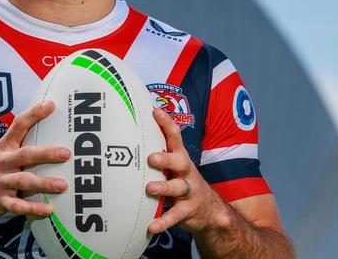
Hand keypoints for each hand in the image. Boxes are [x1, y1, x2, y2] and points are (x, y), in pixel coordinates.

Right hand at [0, 101, 69, 219]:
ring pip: (23, 181)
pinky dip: (32, 208)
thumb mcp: (0, 150)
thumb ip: (20, 141)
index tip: (50, 105)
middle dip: (46, 153)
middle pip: (25, 155)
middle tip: (66, 153)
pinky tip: (48, 209)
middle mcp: (2, 161)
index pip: (19, 125)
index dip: (34, 114)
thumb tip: (48, 127)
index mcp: (4, 146)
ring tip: (62, 185)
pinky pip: (17, 205)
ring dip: (44, 183)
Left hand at [146, 107, 224, 233]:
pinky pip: (175, 216)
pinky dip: (163, 221)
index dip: (166, 123)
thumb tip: (128, 132)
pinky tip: (151, 225)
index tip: (155, 111)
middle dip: (166, 158)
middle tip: (151, 158)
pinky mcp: (188, 211)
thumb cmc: (181, 179)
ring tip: (149, 188)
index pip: (175, 136)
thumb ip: (157, 150)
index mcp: (180, 157)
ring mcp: (189, 191)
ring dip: (164, 187)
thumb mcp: (173, 163)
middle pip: (179, 161)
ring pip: (178, 187)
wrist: (209, 209)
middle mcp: (186, 172)